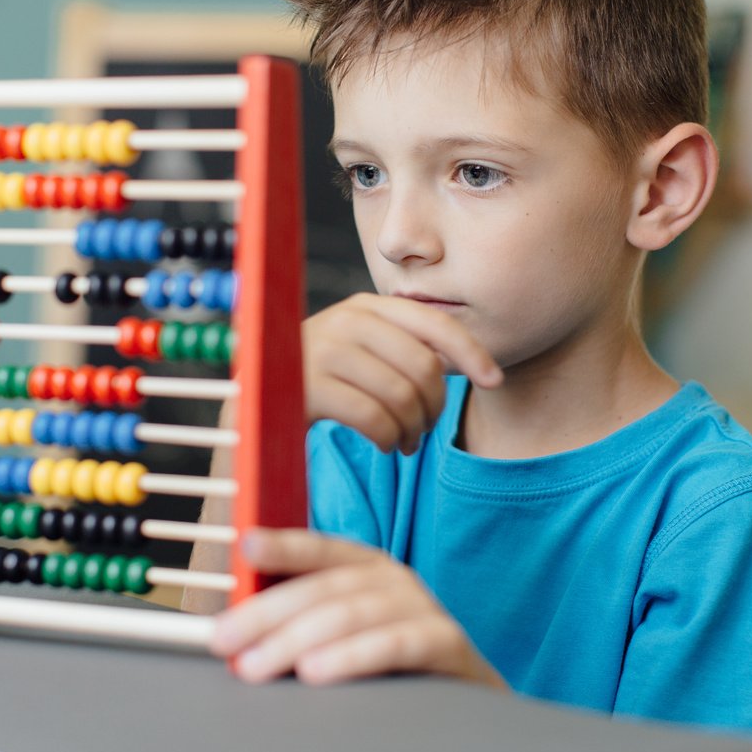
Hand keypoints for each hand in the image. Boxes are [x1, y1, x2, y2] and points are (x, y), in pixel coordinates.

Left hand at [210, 528, 505, 688]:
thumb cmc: (392, 663)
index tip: (246, 545)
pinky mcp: (446, 643)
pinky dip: (353, 656)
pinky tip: (317, 671)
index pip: (320, 550)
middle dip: (267, 613)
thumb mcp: (346, 633)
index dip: (284, 544)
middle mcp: (395, 579)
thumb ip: (300, 623)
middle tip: (224, 640)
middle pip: (325, 587)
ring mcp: (423, 607)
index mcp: (367, 567)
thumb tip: (237, 630)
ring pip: (352, 614)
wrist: (463, 699)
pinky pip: (396, 644)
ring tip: (257, 663)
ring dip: (297, 639)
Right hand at [303, 293, 501, 453]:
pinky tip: (387, 445)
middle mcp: (346, 319)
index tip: (495, 381)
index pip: (436, 323)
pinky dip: (391, 439)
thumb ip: (404, 347)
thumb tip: (474, 364)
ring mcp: (324, 350)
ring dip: (414, 429)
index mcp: (368, 306)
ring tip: (407, 442)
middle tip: (426, 429)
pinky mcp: (308, 386)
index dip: (473, 352)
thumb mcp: (364, 350)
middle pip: (424, 365)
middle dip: (436, 406)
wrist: (256, 400)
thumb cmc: (323, 379)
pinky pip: (374, 418)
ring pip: (402, 395)